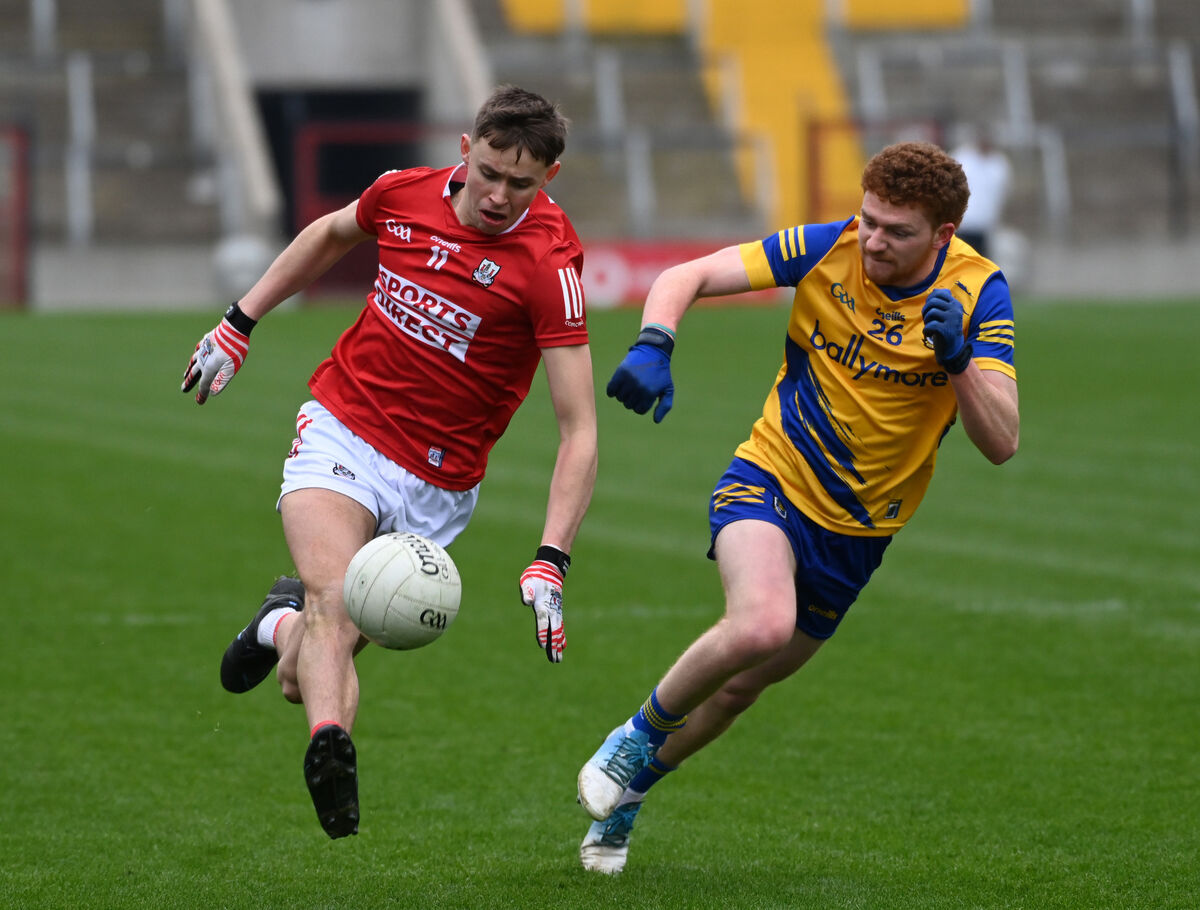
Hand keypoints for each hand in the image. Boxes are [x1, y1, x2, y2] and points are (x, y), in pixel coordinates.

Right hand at [181, 304, 254, 403]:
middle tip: (183, 389)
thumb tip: (212, 393)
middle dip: (190, 383)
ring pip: (194, 361)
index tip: (199, 402)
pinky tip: (196, 354)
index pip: (204, 384)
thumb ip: (221, 381)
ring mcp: (204, 349)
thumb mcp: (230, 369)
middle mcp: (203, 360)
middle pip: (195, 374)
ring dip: (189, 369)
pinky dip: (196, 354)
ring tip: (185, 375)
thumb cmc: (234, 350)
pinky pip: (199, 349)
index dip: (202, 394)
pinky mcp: (207, 340)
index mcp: (209, 368)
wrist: (233, 329)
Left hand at [519, 546, 569, 662]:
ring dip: (557, 645)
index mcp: (542, 604)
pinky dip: (561, 637)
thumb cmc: (535, 576)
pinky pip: (560, 626)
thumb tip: (527, 601)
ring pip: (558, 631)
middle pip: (553, 631)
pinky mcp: (556, 611)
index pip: (542, 621)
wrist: (549, 570)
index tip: (542, 645)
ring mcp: (555, 611)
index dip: (542, 633)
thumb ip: (527, 592)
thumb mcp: (527, 581)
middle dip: (553, 645)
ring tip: (558, 659)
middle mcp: (551, 610)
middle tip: (554, 659)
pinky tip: (562, 646)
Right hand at [606, 325, 674, 422]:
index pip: (639, 410)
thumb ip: (664, 406)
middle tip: (636, 391)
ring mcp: (629, 380)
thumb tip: (656, 420)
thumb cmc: (661, 372)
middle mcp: (639, 388)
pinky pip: (611, 389)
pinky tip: (616, 387)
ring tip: (628, 387)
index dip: (640, 405)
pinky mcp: (620, 373)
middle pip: (628, 405)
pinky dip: (612, 391)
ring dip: (623, 395)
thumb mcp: (668, 389)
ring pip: (620, 398)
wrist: (653, 351)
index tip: (643, 398)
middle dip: (632, 400)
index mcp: (650, 393)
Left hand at [922, 289, 972, 373]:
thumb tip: (934, 290)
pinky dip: (926, 331)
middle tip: (927, 320)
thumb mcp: (946, 314)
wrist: (953, 349)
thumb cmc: (946, 329)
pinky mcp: (946, 330)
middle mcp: (956, 310)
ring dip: (926, 321)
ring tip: (930, 327)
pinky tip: (929, 335)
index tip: (929, 310)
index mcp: (956, 304)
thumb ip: (941, 302)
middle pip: (933, 302)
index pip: (939, 293)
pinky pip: (929, 325)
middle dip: (925, 311)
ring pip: (931, 312)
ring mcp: (952, 319)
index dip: (929, 300)